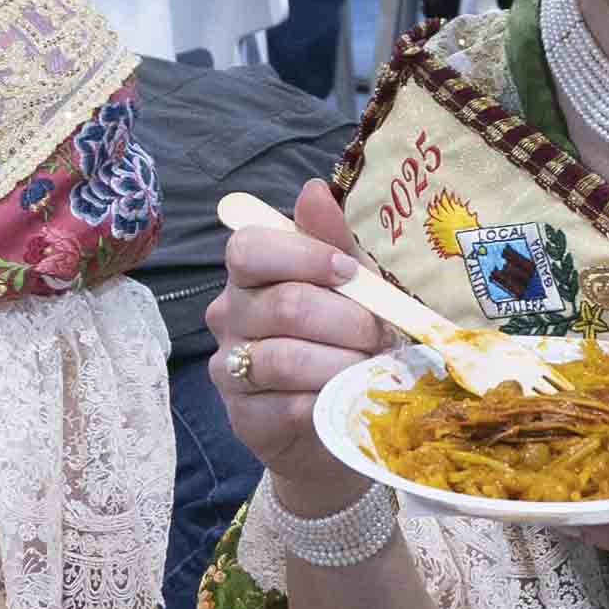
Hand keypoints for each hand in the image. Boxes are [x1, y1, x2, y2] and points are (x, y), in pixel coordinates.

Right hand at [201, 179, 382, 498]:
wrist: (340, 418)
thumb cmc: (343, 339)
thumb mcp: (349, 286)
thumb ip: (333, 242)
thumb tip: (315, 189)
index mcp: (249, 274)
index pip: (249, 249)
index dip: (305, 257)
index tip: (351, 274)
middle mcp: (227, 316)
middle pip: (283, 305)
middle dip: (348, 321)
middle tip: (380, 334)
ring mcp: (230, 369)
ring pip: (285, 358)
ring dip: (342, 363)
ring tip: (371, 367)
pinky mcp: (243, 418)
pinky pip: (288, 405)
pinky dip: (329, 400)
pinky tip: (349, 397)